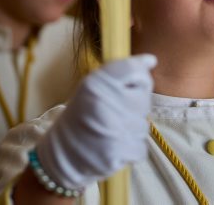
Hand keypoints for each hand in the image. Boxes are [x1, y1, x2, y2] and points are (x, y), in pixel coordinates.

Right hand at [35, 53, 155, 189]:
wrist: (61, 153)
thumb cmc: (82, 115)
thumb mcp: (93, 86)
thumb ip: (121, 71)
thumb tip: (152, 60)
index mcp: (94, 84)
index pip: (132, 69)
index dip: (139, 75)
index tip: (132, 83)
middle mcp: (102, 104)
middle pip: (143, 98)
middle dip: (135, 105)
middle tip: (115, 112)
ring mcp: (110, 131)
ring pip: (143, 125)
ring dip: (133, 128)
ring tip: (113, 130)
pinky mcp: (115, 155)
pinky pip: (140, 148)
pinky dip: (131, 149)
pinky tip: (115, 146)